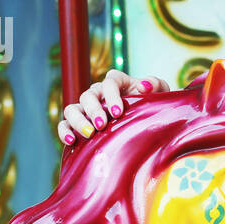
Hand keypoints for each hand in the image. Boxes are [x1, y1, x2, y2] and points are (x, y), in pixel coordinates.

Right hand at [57, 70, 171, 143]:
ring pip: (72, 108)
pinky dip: (64, 131)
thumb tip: (143, 86)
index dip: (111, 95)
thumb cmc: (153, 105)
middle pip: (88, 95)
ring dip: (78, 120)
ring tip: (90, 134)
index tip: (118, 112)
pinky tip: (71, 141)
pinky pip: (64, 124)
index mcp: (117, 82)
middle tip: (103, 125)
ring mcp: (87, 109)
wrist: (147, 123)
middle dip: (94, 110)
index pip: (109, 82)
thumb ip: (155, 84)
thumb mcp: (160, 93)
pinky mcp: (79, 123)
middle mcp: (99, 93)